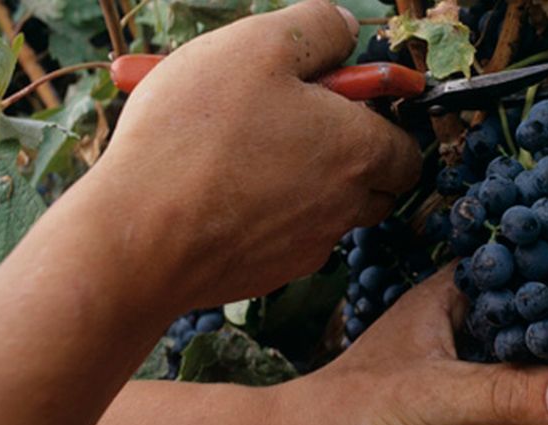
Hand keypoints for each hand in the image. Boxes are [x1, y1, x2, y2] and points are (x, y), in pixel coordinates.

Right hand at [73, 0, 420, 309]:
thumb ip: (316, 28)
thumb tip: (342, 29)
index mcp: (359, 152)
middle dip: (342, 152)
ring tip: (232, 148)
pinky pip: (280, 237)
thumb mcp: (259, 44)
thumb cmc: (197, 133)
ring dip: (295, 178)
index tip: (339, 100)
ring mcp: (307, 248)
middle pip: (370, 183)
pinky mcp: (268, 273)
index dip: (380, 121)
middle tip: (283, 119)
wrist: (140, 235)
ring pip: (322, 209)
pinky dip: (259, 212)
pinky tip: (211, 188)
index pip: (407, 150)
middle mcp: (345, 208)